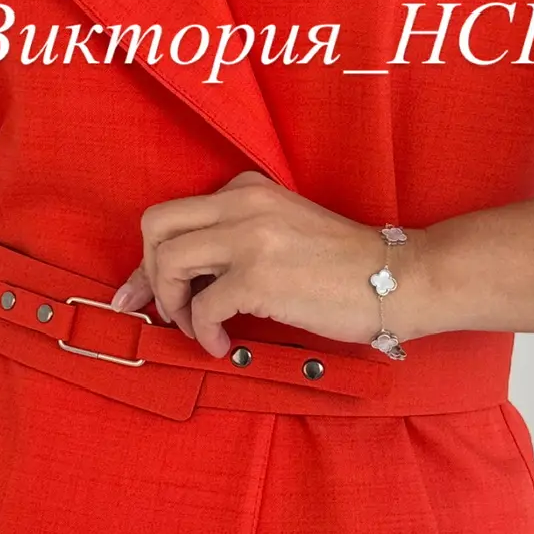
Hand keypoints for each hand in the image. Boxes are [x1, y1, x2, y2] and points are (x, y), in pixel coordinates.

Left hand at [109, 172, 409, 358]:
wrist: (397, 278)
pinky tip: (222, 344)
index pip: (172, 215)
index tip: (137, 293)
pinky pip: (203, 307)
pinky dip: (203, 332)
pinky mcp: (259, 276)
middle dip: (148, 274)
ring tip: (198, 328)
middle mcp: (242, 203)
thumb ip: (234, 240)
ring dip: (173, 304)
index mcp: (246, 189)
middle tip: (168, 309)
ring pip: (169, 261)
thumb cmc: (342, 265)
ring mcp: (249, 237)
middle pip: (156, 227)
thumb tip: (180, 279)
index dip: (148, 260)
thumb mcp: (281, 230)